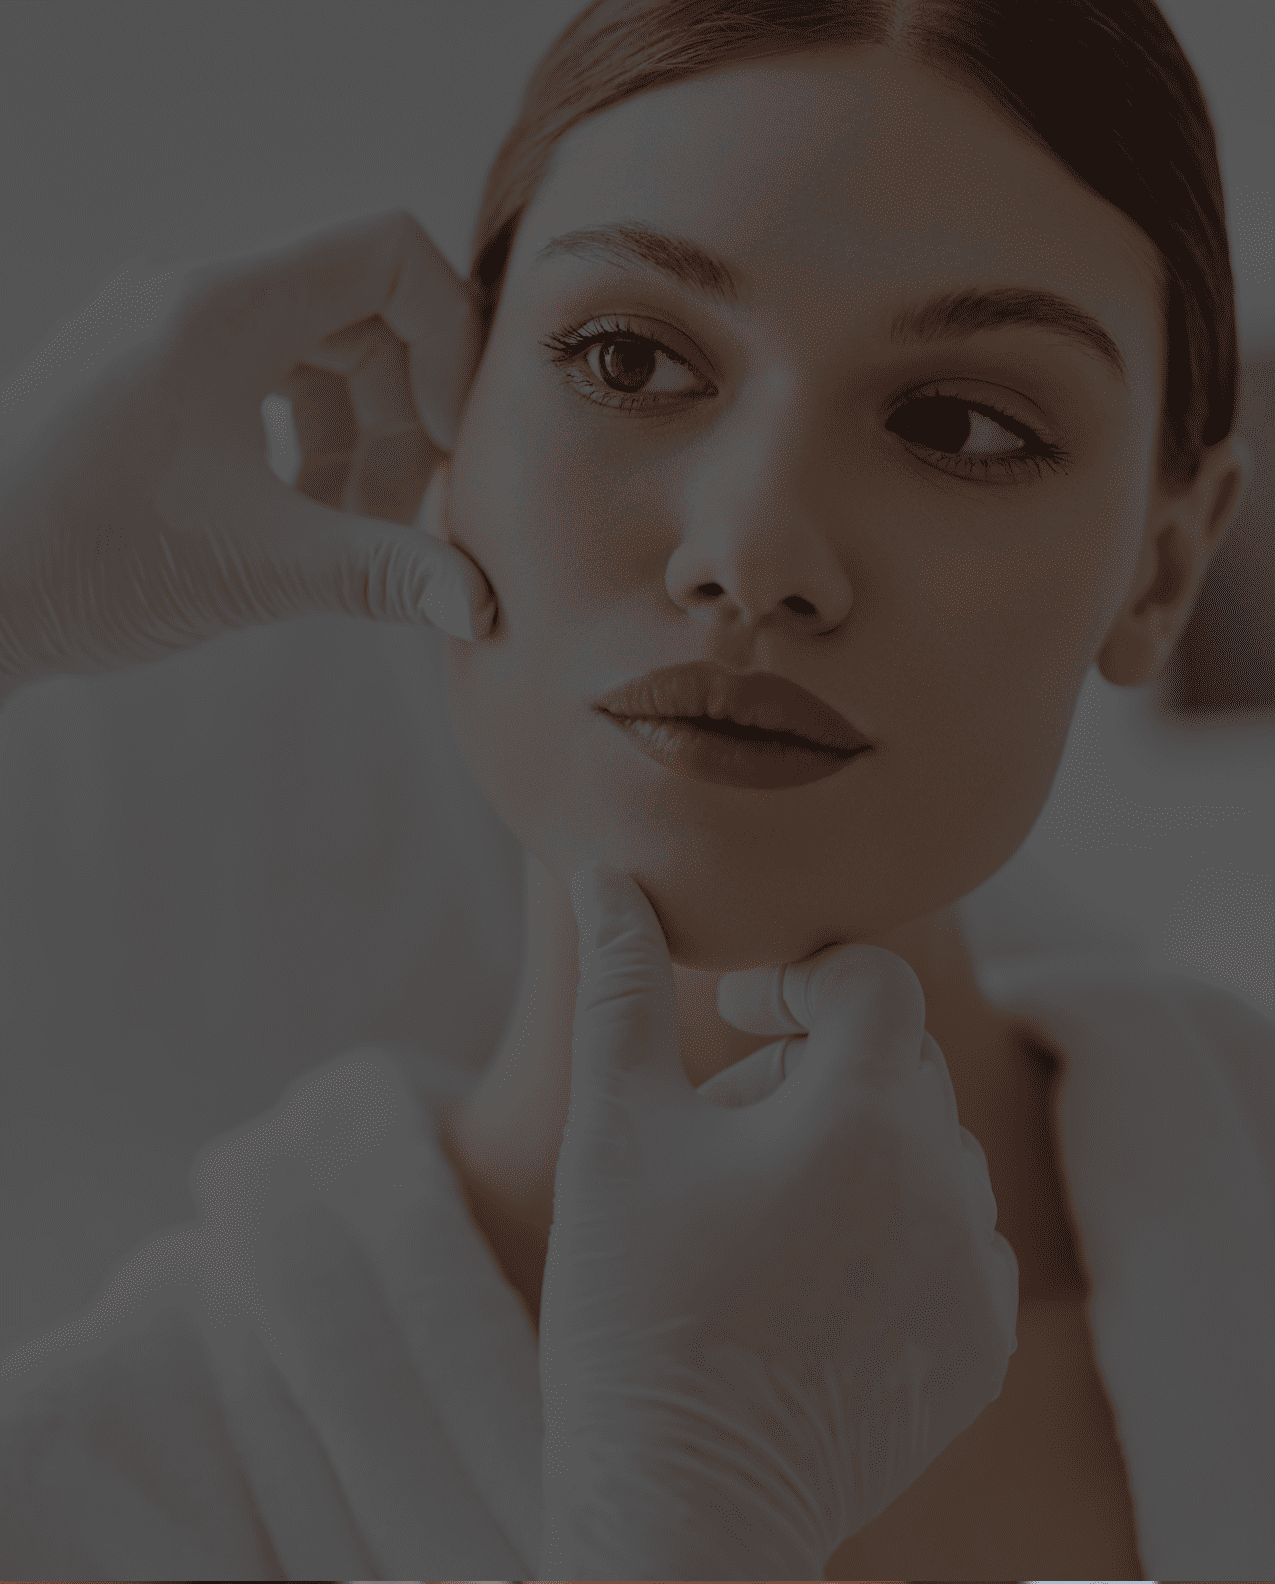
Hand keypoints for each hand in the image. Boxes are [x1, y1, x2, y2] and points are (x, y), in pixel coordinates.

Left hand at [0, 208, 496, 697]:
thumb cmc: (77, 565)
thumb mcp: (254, 569)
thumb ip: (382, 573)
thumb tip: (481, 602)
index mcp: (220, 307)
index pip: (387, 252)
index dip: (448, 340)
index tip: (447, 443)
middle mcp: (188, 295)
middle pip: (359, 313)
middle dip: (400, 419)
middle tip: (395, 520)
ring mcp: (159, 330)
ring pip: (312, 352)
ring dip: (353, 442)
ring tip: (337, 535)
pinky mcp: (142, 373)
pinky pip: (258, 378)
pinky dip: (299, 444)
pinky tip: (288, 520)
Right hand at [538, 864, 1018, 1580]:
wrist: (679, 1505)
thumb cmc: (633, 1304)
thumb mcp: (614, 1128)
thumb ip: (619, 985)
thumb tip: (605, 874)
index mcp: (865, 1116)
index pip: (874, 978)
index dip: (800, 979)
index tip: (736, 1018)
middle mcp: (947, 1185)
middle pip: (896, 1061)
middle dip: (811, 1068)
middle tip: (721, 1132)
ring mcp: (972, 1272)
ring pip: (925, 1148)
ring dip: (851, 1148)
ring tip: (755, 1214)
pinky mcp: (978, 1345)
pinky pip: (949, 1236)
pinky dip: (890, 1229)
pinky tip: (805, 1282)